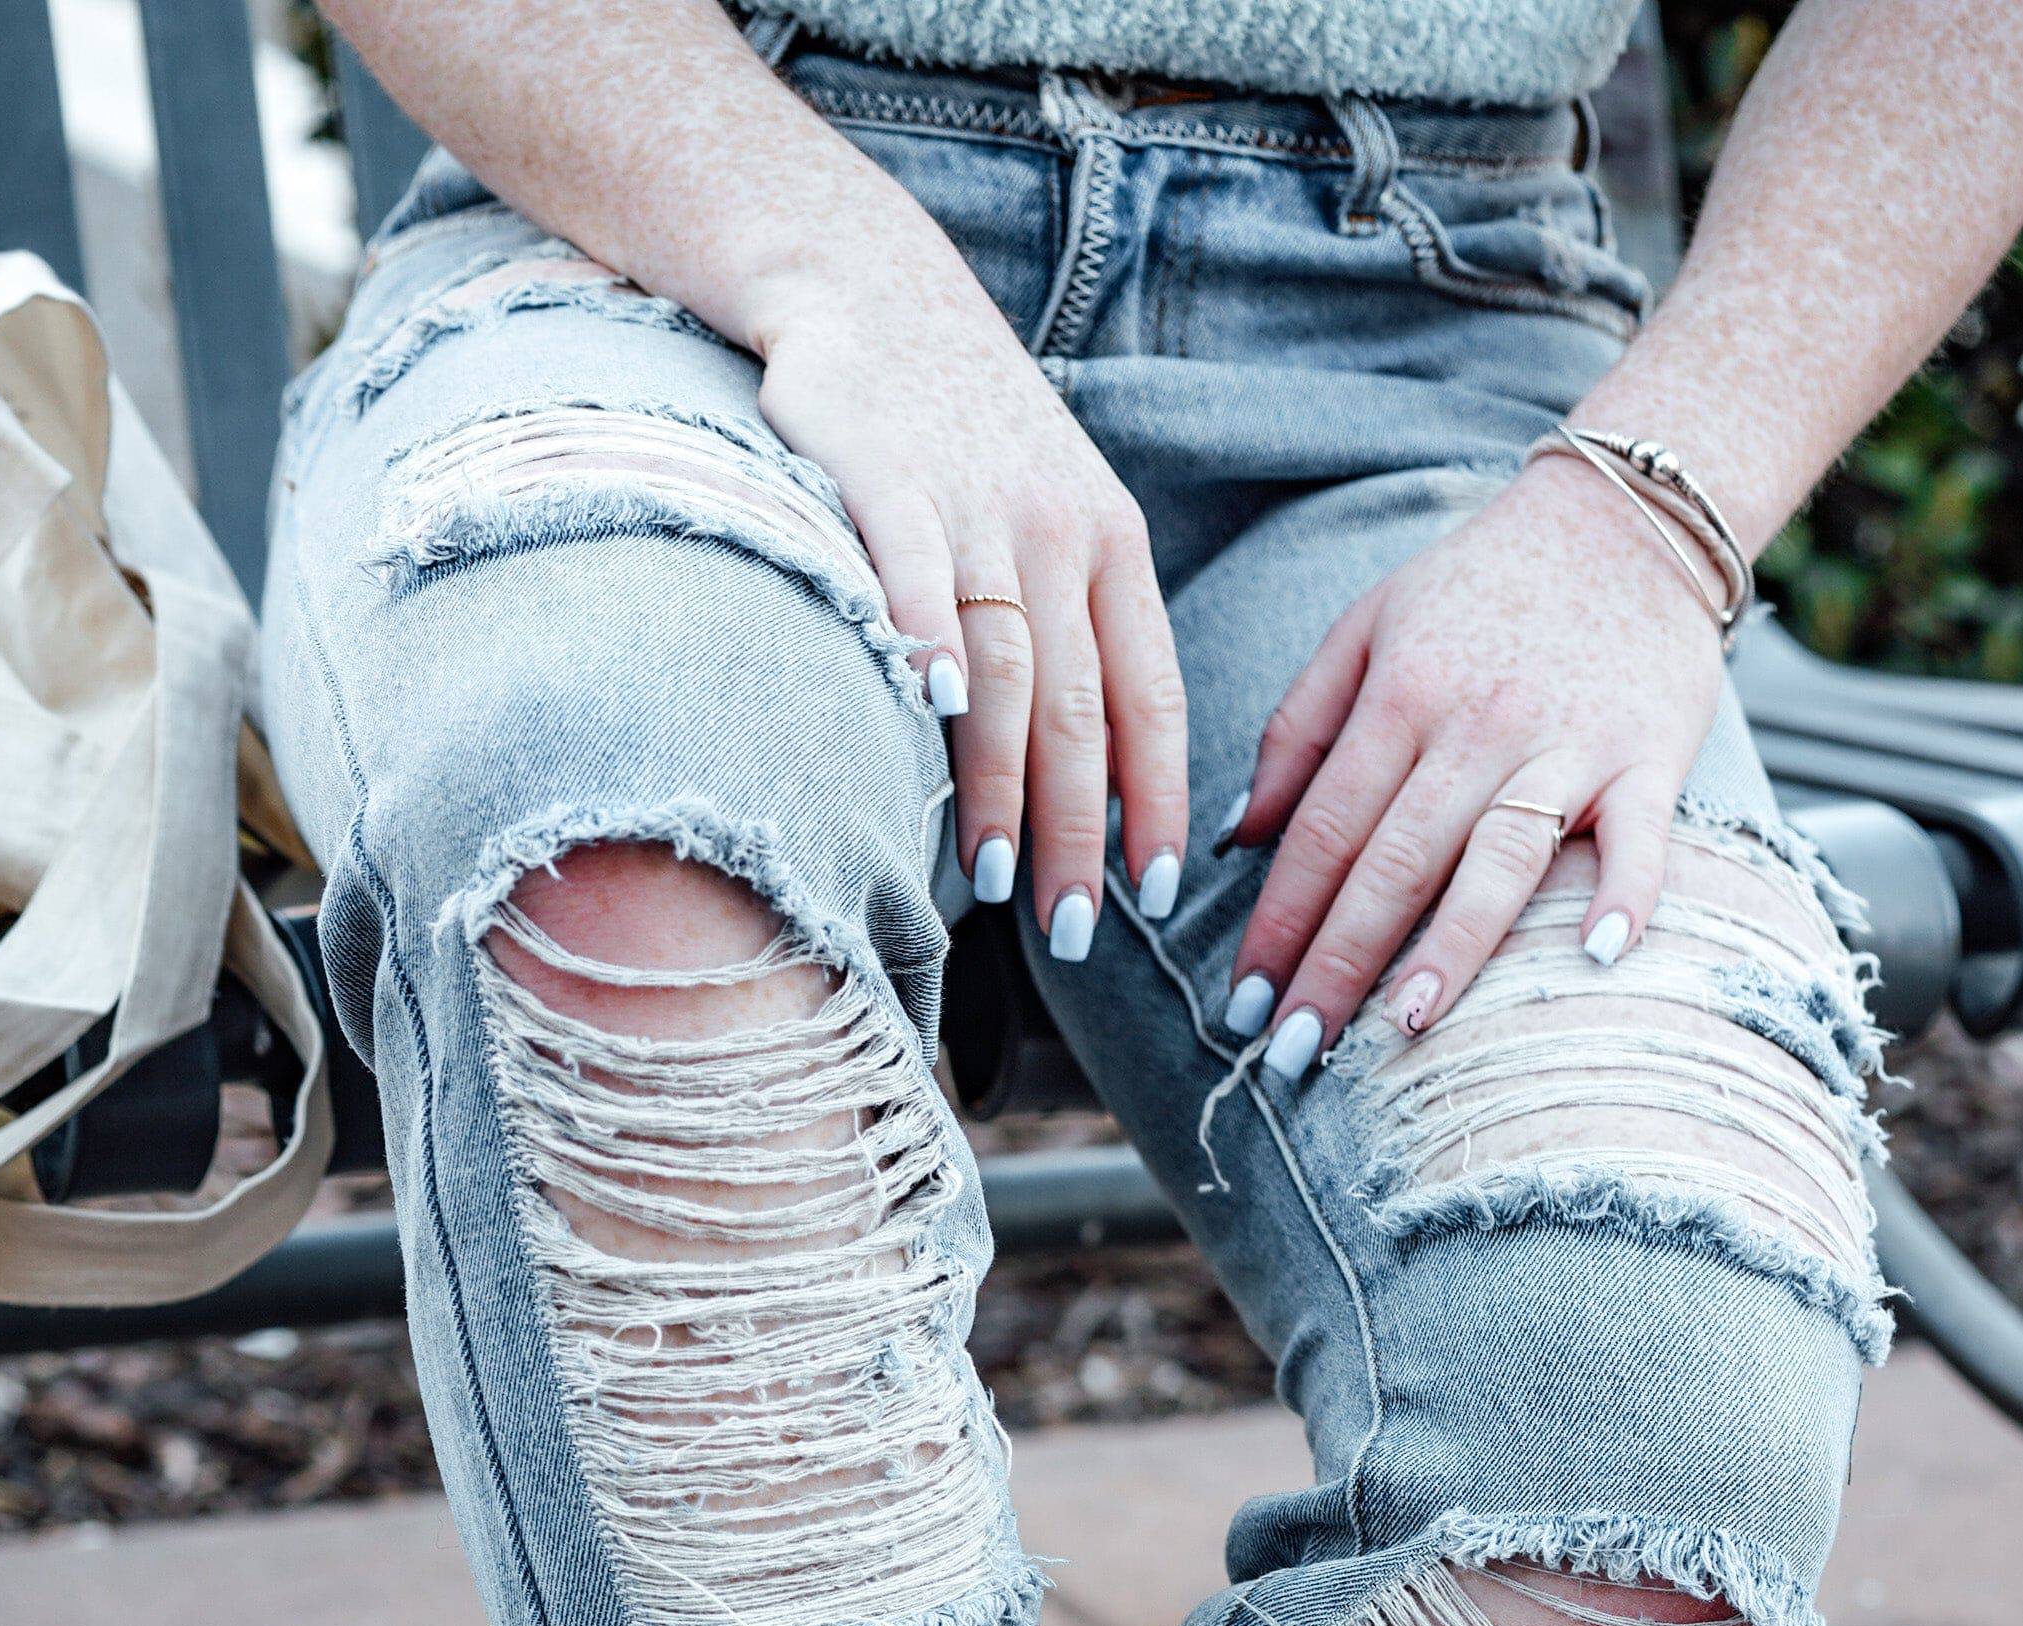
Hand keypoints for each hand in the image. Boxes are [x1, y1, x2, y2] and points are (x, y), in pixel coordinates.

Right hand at [753, 242, 1188, 950]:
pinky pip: (915, 576)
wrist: (873, 289)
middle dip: (1079, 832)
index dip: (1156, 800)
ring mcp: (974, 504)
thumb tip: (1096, 781)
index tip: (1155, 893)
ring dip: (1000, 785)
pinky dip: (926, 646)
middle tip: (1073, 931)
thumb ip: (1081, 630)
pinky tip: (931, 719)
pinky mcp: (885, 476)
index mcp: (1113, 545)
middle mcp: (1057, 529)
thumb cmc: (969, 430)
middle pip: (1080, 707)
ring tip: (992, 881)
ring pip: (1004, 667)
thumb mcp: (1058, 513)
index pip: (1150, 696)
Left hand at [1219, 453, 1729, 1069]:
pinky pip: (1641, 835)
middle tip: (1290, 1051)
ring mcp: (1568, 744)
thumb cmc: (1481, 586)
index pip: (1324, 828)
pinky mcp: (1648, 755)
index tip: (1243, 1001)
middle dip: (1337, 961)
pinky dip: (1625, 893)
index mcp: (1401, 695)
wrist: (1623, 515)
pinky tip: (1595, 955)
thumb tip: (1238, 837)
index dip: (1279, 920)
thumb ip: (1298, 728)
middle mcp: (1479, 725)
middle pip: (1395, 859)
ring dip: (1451, 946)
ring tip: (1402, 1024)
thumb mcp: (1368, 627)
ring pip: (1500, 858)